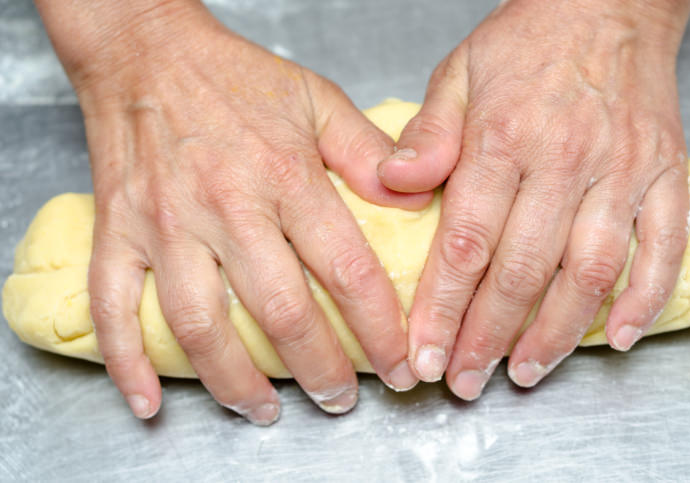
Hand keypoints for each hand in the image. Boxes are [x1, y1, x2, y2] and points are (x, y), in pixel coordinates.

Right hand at [37, 0, 426, 422]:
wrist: (146, 52)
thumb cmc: (235, 77)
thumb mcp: (317, 99)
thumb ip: (368, 152)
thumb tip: (414, 199)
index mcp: (286, 177)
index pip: (346, 269)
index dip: (380, 329)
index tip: (398, 365)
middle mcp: (227, 207)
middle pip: (280, 311)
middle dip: (317, 370)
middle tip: (339, 400)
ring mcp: (165, 223)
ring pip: (200, 322)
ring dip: (234, 382)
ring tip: (264, 412)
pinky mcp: (116, 230)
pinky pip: (112, 304)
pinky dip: (125, 359)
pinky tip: (146, 401)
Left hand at [377, 0, 689, 398]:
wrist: (607, 3)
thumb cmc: (526, 43)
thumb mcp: (459, 74)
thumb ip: (428, 134)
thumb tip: (393, 184)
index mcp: (503, 139)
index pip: (466, 242)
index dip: (442, 307)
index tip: (424, 351)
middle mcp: (564, 160)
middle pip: (522, 269)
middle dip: (489, 336)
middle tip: (466, 379)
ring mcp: (621, 170)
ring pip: (590, 269)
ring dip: (558, 331)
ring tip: (527, 372)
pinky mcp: (662, 173)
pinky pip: (663, 244)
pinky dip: (645, 295)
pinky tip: (620, 335)